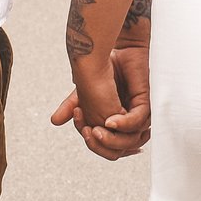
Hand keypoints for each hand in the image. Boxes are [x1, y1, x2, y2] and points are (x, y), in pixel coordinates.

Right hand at [51, 46, 152, 160]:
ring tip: (93, 129)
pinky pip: (137, 122)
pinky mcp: (146, 105)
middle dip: (98, 145)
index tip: (80, 127)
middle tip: (86, 132)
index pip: (104, 146)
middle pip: (116, 150)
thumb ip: (70, 108)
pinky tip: (108, 121)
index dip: (92, 143)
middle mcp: (127, 125)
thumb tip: (54, 122)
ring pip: (128, 142)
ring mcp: (138, 117)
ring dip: (108, 139)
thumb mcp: (81, 92)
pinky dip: (122, 125)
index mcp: (113, 126)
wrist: (114, 50)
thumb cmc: (101, 69)